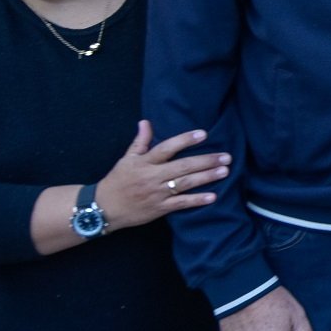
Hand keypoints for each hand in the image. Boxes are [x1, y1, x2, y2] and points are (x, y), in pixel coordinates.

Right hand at [93, 122, 230, 230]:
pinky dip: (197, 200)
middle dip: (206, 161)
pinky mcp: (160, 209)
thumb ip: (140, 142)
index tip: (203, 134)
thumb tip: (145, 122)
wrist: (104, 208)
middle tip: (226, 156)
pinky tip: (213, 196)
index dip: (185, 140)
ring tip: (225, 171)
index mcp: (144, 162)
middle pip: (182, 166)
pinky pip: (181, 204)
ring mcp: (157, 193)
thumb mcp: (126, 159)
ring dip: (206, 177)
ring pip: (185, 184)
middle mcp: (152, 177)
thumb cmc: (117, 181)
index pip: (167, 148)